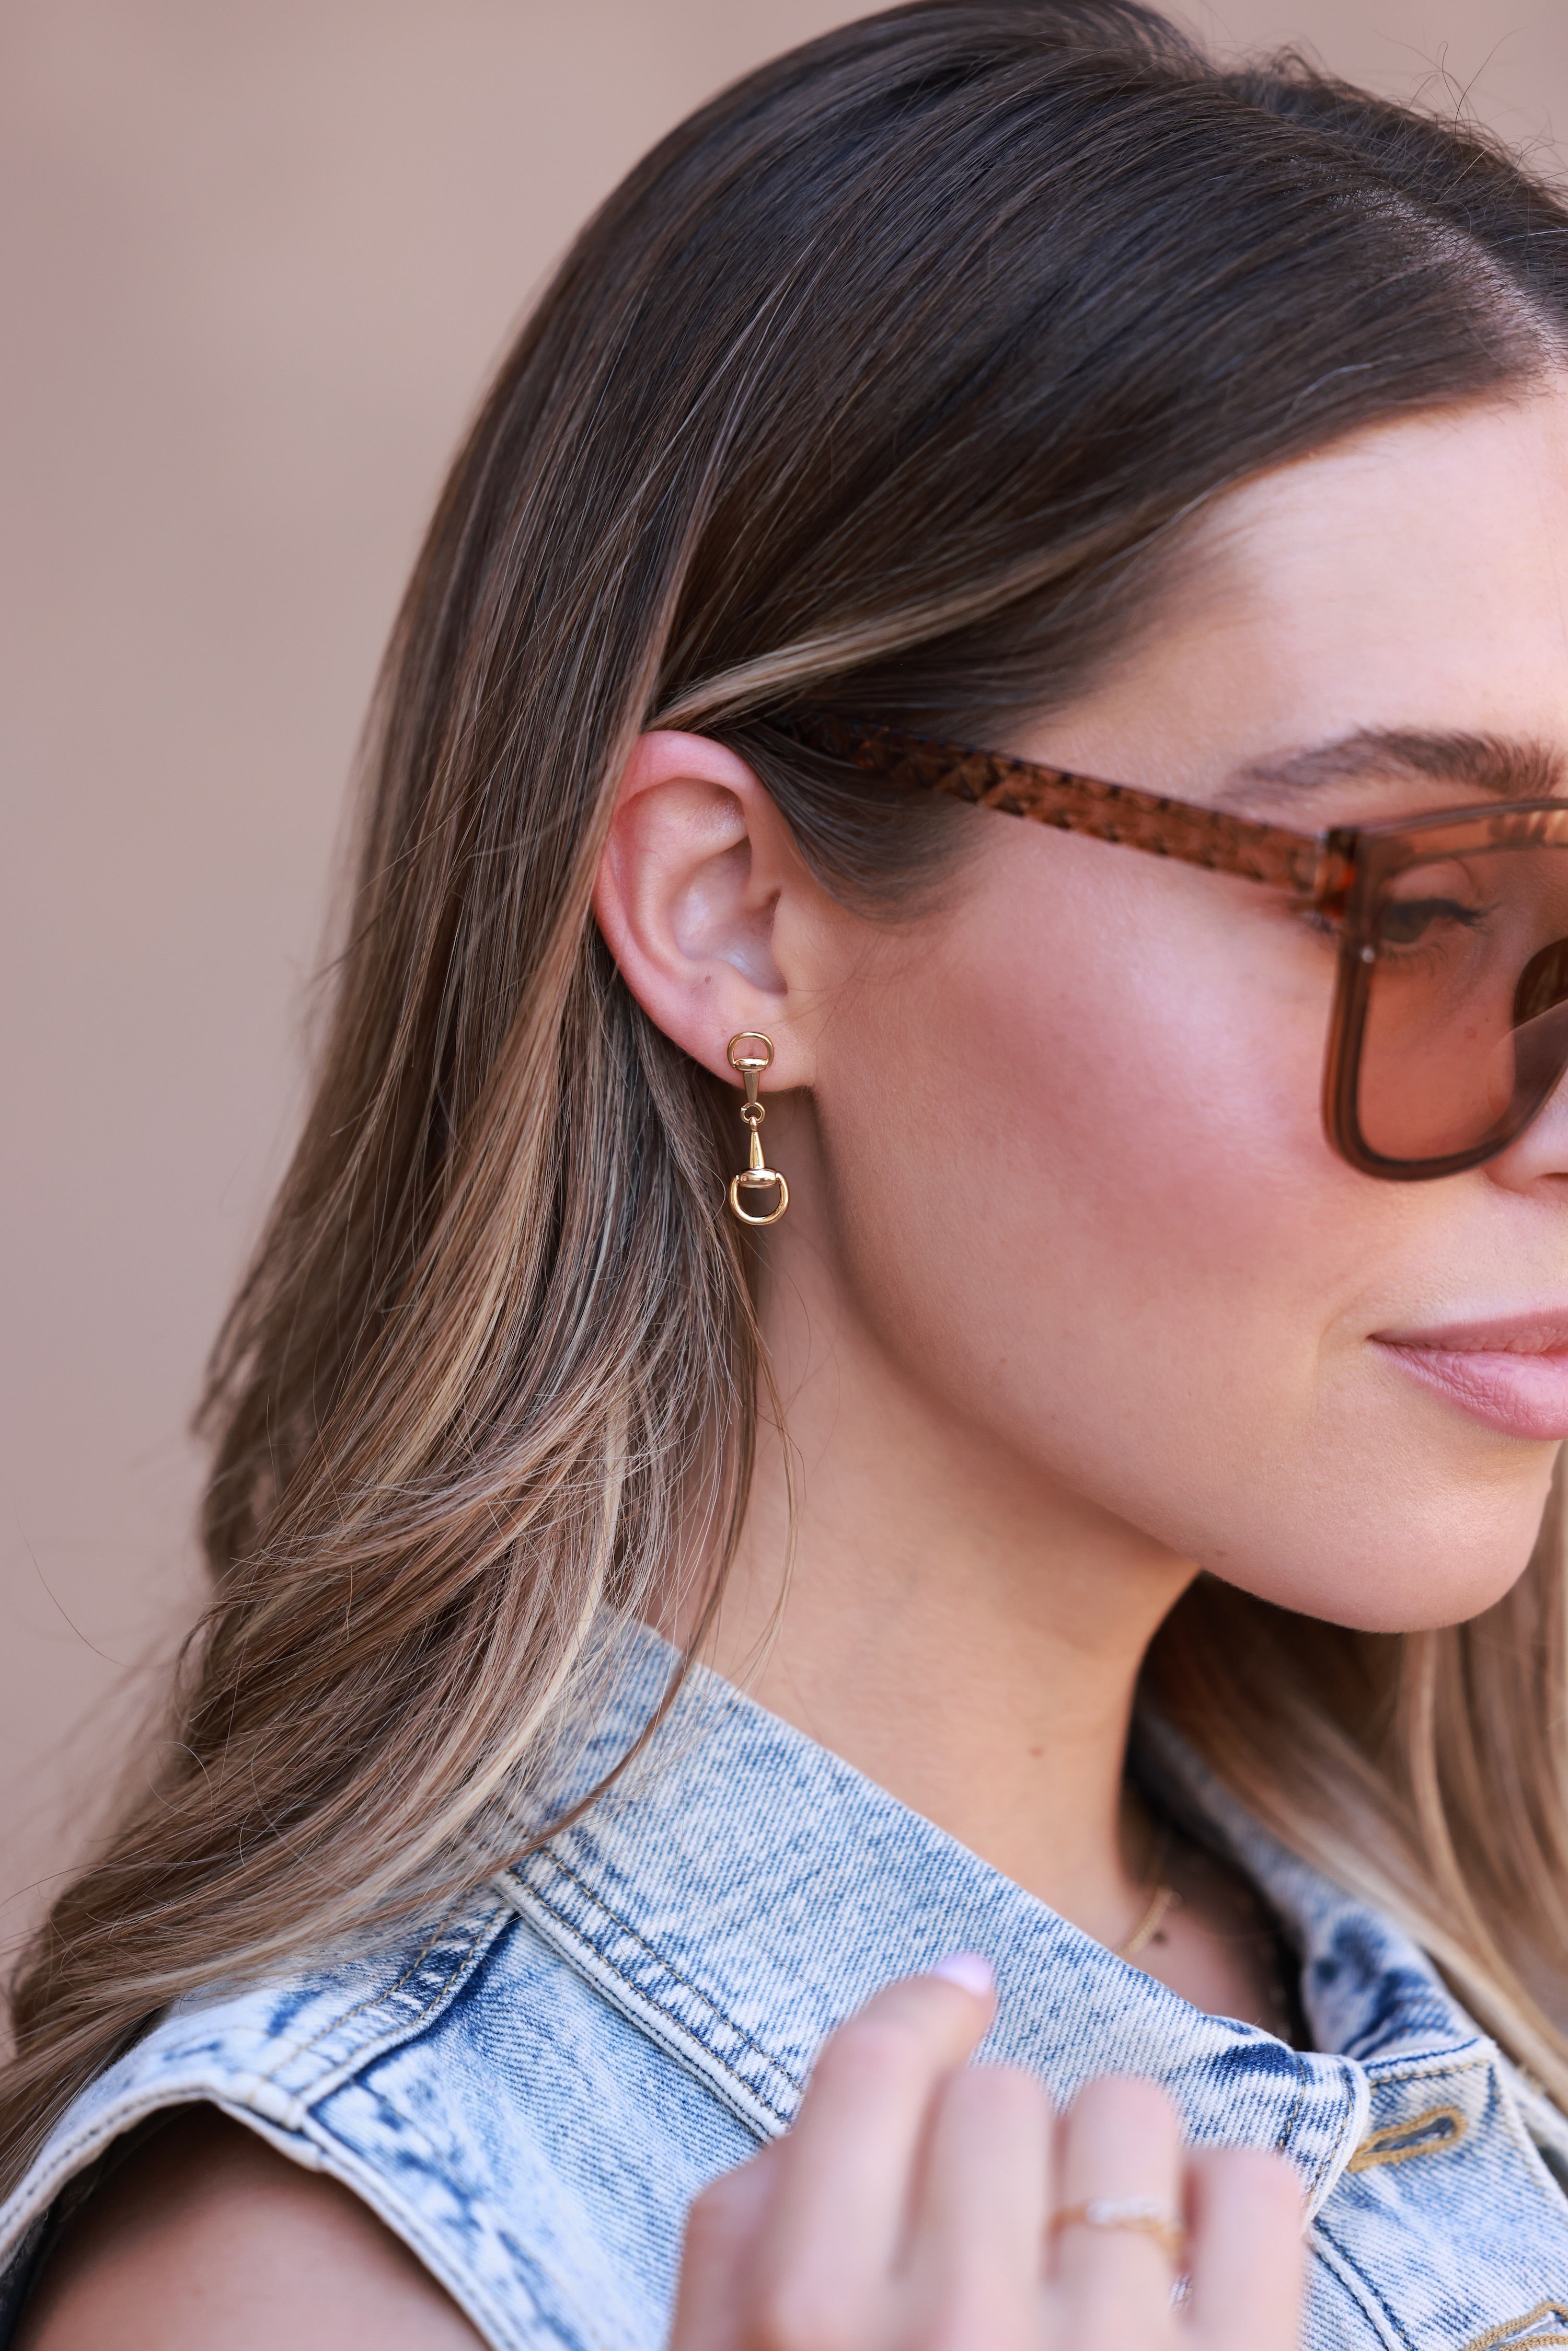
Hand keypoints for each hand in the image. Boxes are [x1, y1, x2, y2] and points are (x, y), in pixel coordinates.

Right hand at [670, 1958, 1302, 2350]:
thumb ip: (739, 2231)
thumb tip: (888, 2058)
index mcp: (799, 2325)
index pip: (870, 2064)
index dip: (922, 2011)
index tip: (959, 2003)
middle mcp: (939, 2336)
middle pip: (1005, 2093)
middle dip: (1013, 2138)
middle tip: (1012, 2225)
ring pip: (1132, 2119)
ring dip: (1123, 2170)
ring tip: (1102, 2264)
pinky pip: (1254, 2193)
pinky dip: (1234, 2211)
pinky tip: (1196, 2275)